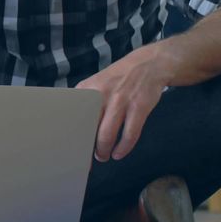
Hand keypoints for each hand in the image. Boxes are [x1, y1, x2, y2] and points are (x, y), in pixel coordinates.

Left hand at [77, 44, 176, 161]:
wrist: (149, 65)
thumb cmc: (118, 78)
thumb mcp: (96, 83)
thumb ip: (86, 101)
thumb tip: (74, 125)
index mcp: (87, 89)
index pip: (73, 116)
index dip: (72, 134)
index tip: (71, 147)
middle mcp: (101, 94)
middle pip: (89, 128)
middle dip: (88, 147)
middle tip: (90, 156)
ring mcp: (121, 101)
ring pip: (107, 134)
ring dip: (104, 150)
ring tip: (104, 156)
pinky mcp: (139, 107)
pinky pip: (130, 134)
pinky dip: (123, 147)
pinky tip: (119, 153)